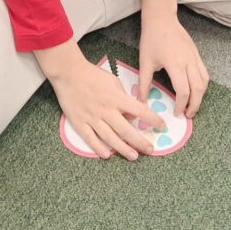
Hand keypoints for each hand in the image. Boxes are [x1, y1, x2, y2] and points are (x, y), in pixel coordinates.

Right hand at [40, 41, 164, 160]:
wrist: (68, 73)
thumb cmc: (92, 74)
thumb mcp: (112, 80)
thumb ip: (122, 96)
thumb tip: (130, 114)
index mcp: (116, 98)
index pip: (139, 110)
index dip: (153, 119)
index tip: (162, 126)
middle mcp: (106, 110)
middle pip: (126, 130)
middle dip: (140, 141)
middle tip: (150, 150)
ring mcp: (92, 118)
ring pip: (110, 138)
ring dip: (123, 149)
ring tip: (133, 156)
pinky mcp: (79, 122)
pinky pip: (90, 138)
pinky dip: (98, 148)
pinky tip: (107, 155)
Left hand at [139, 14, 208, 117]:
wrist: (161, 19)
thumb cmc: (151, 39)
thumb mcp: (145, 62)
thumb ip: (144, 83)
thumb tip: (141, 101)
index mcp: (175, 64)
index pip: (184, 90)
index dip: (181, 104)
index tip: (176, 113)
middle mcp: (189, 61)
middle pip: (198, 89)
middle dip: (194, 105)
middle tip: (187, 115)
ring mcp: (195, 57)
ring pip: (204, 81)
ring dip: (200, 96)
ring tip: (192, 105)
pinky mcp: (197, 54)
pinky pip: (204, 73)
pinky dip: (202, 85)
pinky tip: (195, 90)